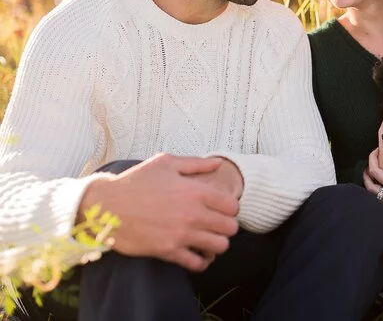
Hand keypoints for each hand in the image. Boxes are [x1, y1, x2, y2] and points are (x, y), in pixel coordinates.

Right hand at [78, 153, 239, 272]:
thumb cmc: (135, 182)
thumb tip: (217, 165)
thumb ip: (196, 164)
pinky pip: (197, 264)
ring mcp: (182, 234)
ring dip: (216, 244)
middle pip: (231, 228)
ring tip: (207, 240)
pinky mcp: (168, 251)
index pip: (233, 207)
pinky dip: (200, 261)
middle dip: (227, 227)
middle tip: (216, 226)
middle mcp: (193, 214)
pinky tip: (195, 254)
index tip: (221, 210)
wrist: (105, 206)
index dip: (230, 209)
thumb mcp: (165, 163)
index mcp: (196, 191)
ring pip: (220, 247)